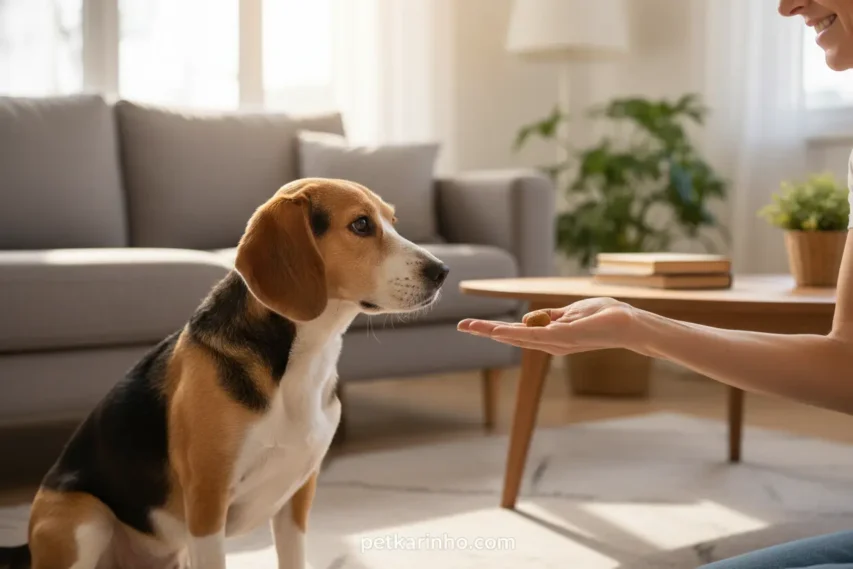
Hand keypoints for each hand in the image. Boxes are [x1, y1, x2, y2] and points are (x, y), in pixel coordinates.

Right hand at [457, 297, 639, 355]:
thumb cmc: (604, 317)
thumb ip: (552, 316)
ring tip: (470, 326)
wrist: (629, 324)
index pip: (516, 333)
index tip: (470, 326)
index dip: (493, 329)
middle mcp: (549, 343)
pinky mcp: (562, 338)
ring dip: (492, 331)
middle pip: (510, 336)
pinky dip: (514, 333)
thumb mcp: (572, 312)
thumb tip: (531, 319)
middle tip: (461, 326)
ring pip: (517, 336)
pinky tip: (498, 331)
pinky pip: (533, 335)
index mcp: (550, 337)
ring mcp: (555, 342)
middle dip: (484, 331)